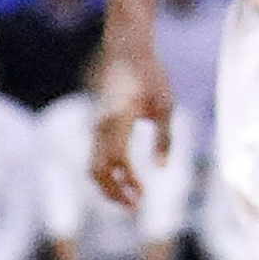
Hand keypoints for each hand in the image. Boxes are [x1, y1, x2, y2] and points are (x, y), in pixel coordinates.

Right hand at [89, 54, 174, 206]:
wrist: (125, 51)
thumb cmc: (150, 76)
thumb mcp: (165, 106)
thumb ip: (164, 138)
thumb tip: (161, 168)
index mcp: (119, 119)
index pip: (118, 161)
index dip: (129, 182)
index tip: (144, 196)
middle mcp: (101, 125)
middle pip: (99, 170)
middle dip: (114, 193)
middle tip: (135, 208)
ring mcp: (96, 126)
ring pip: (93, 166)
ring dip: (107, 187)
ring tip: (129, 199)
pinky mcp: (96, 126)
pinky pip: (95, 157)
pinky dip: (106, 174)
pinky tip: (124, 181)